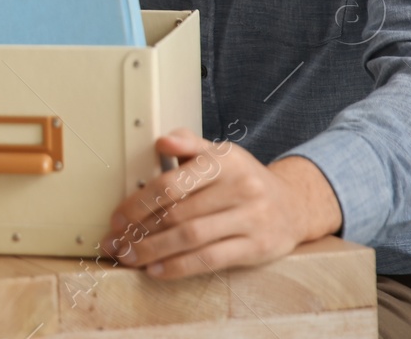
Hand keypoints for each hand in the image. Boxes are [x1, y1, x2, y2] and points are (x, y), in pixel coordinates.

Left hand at [102, 128, 342, 279]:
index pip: (172, 183)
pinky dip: (178, 267)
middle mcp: (240, 188)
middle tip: (116, 242)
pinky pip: (210, 260)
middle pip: (178, 213)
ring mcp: (250, 219)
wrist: (294, 205)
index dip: (139, 202)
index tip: (117, 217)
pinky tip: (156, 269)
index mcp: (224, 160)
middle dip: (140, 230)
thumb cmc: (243, 178)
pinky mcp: (257, 248)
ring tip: (129, 257)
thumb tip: (162, 142)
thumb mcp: (221, 154)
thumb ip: (189, 144)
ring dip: (153, 251)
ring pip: (191, 238)